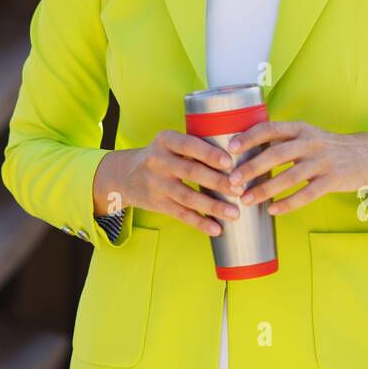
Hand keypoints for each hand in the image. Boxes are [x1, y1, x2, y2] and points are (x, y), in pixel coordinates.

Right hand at [96, 131, 241, 235]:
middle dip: (217, 182)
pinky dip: (200, 222)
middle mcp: (158, 161)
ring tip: (235, 213)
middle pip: (191, 172)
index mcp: (165, 140)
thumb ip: (196, 146)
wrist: (127, 175)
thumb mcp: (171, 143)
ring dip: (213, 206)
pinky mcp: (157, 204)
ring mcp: (156, 184)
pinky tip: (217, 229)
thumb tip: (240, 155)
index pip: (188, 146)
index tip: (230, 162)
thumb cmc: (164, 156)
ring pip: (187, 197)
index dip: (209, 154)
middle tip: (240, 190)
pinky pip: (181, 214)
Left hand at [223, 121, 367, 216]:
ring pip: (289, 177)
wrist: (366, 155)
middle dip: (251, 167)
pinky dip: (288, 203)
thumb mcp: (306, 135)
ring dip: (265, 189)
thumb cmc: (325, 147)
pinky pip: (306, 194)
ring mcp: (322, 162)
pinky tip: (272, 210)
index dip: (248, 137)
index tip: (229, 148)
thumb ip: (281, 140)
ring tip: (246, 200)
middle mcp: (310, 142)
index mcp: (299, 128)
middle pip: (276, 154)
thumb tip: (243, 151)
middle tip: (232, 181)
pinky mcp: (332, 180)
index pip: (270, 129)